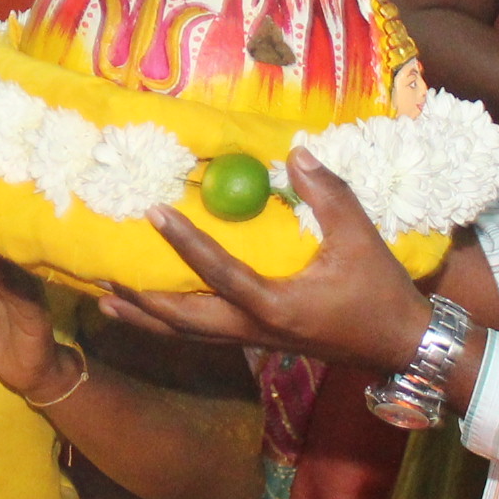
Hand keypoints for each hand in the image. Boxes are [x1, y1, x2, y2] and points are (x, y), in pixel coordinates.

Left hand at [98, 150, 432, 369]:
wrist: (398, 345)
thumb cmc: (380, 292)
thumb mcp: (360, 239)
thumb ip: (329, 194)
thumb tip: (295, 153)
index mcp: (276, 307)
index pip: (220, 274)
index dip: (185, 243)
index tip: (154, 213)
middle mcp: (255, 329)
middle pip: (183, 321)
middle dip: (140, 299)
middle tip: (100, 275)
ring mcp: (253, 340)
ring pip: (186, 334)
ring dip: (144, 317)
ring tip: (103, 299)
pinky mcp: (257, 341)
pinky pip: (202, 334)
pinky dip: (169, 323)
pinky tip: (149, 311)